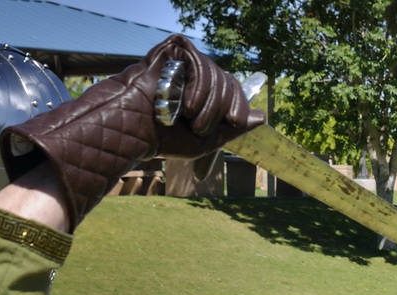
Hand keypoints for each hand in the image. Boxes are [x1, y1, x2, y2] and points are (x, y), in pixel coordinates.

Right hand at [145, 35, 265, 156]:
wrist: (135, 128)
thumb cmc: (165, 138)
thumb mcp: (206, 141)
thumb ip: (233, 129)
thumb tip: (261, 117)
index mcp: (205, 95)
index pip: (234, 90)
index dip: (239, 105)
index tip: (233, 122)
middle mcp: (198, 76)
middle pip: (228, 83)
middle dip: (219, 109)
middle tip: (199, 127)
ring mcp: (186, 62)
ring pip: (216, 74)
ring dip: (207, 102)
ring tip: (188, 116)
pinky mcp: (175, 50)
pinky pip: (199, 61)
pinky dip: (198, 84)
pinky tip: (185, 103)